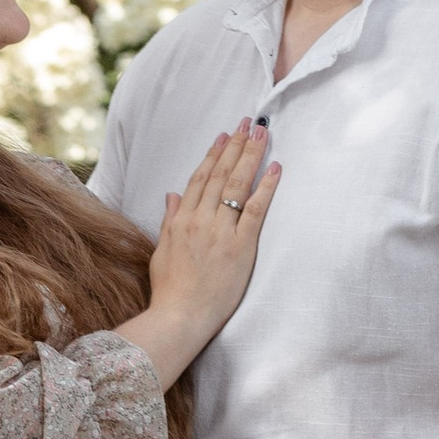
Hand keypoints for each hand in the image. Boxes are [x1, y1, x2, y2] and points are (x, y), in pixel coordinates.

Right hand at [118, 122, 279, 389]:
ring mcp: (221, 231)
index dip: (213, 154)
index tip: (225, 135)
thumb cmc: (170, 290)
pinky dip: (266, 187)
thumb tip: (172, 194)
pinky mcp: (240, 246)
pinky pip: (255, 210)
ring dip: (250, 156)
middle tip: (249, 122)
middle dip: (236, 145)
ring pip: (236, 184)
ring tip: (262, 134)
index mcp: (181, 219)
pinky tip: (275, 168)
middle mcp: (200, 219)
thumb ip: (170, 219)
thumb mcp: (163, 250)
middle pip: (220, 174)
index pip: (199, 178)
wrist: (180, 316)